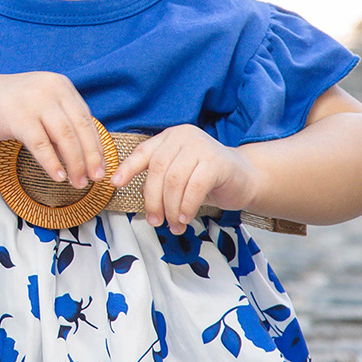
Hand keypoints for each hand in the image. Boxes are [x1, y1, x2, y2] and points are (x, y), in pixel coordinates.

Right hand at [0, 71, 105, 189]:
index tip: (101, 167)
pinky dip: (52, 163)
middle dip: (90, 157)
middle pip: (79, 128)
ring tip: (77, 182)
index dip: (96, 145)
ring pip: (64, 137)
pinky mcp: (18, 117)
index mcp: (61, 85)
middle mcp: (51, 89)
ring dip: (74, 163)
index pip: (86, 118)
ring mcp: (34, 101)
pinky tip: (58, 176)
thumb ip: (62, 121)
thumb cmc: (12, 106)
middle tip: (95, 178)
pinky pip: (41, 145)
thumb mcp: (42, 106)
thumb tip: (88, 153)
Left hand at [111, 124, 263, 233]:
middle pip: (157, 170)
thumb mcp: (179, 175)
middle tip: (155, 220)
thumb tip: (139, 199)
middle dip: (152, 199)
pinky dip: (186, 206)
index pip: (143, 152)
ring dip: (171, 208)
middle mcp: (184, 137)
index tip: (115, 184)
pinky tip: (186, 218)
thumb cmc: (208, 179)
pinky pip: (194, 188)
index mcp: (170, 138)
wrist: (246, 178)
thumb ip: (160, 180)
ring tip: (173, 224)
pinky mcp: (216, 162)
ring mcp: (201, 146)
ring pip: (174, 181)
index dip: (127, 168)